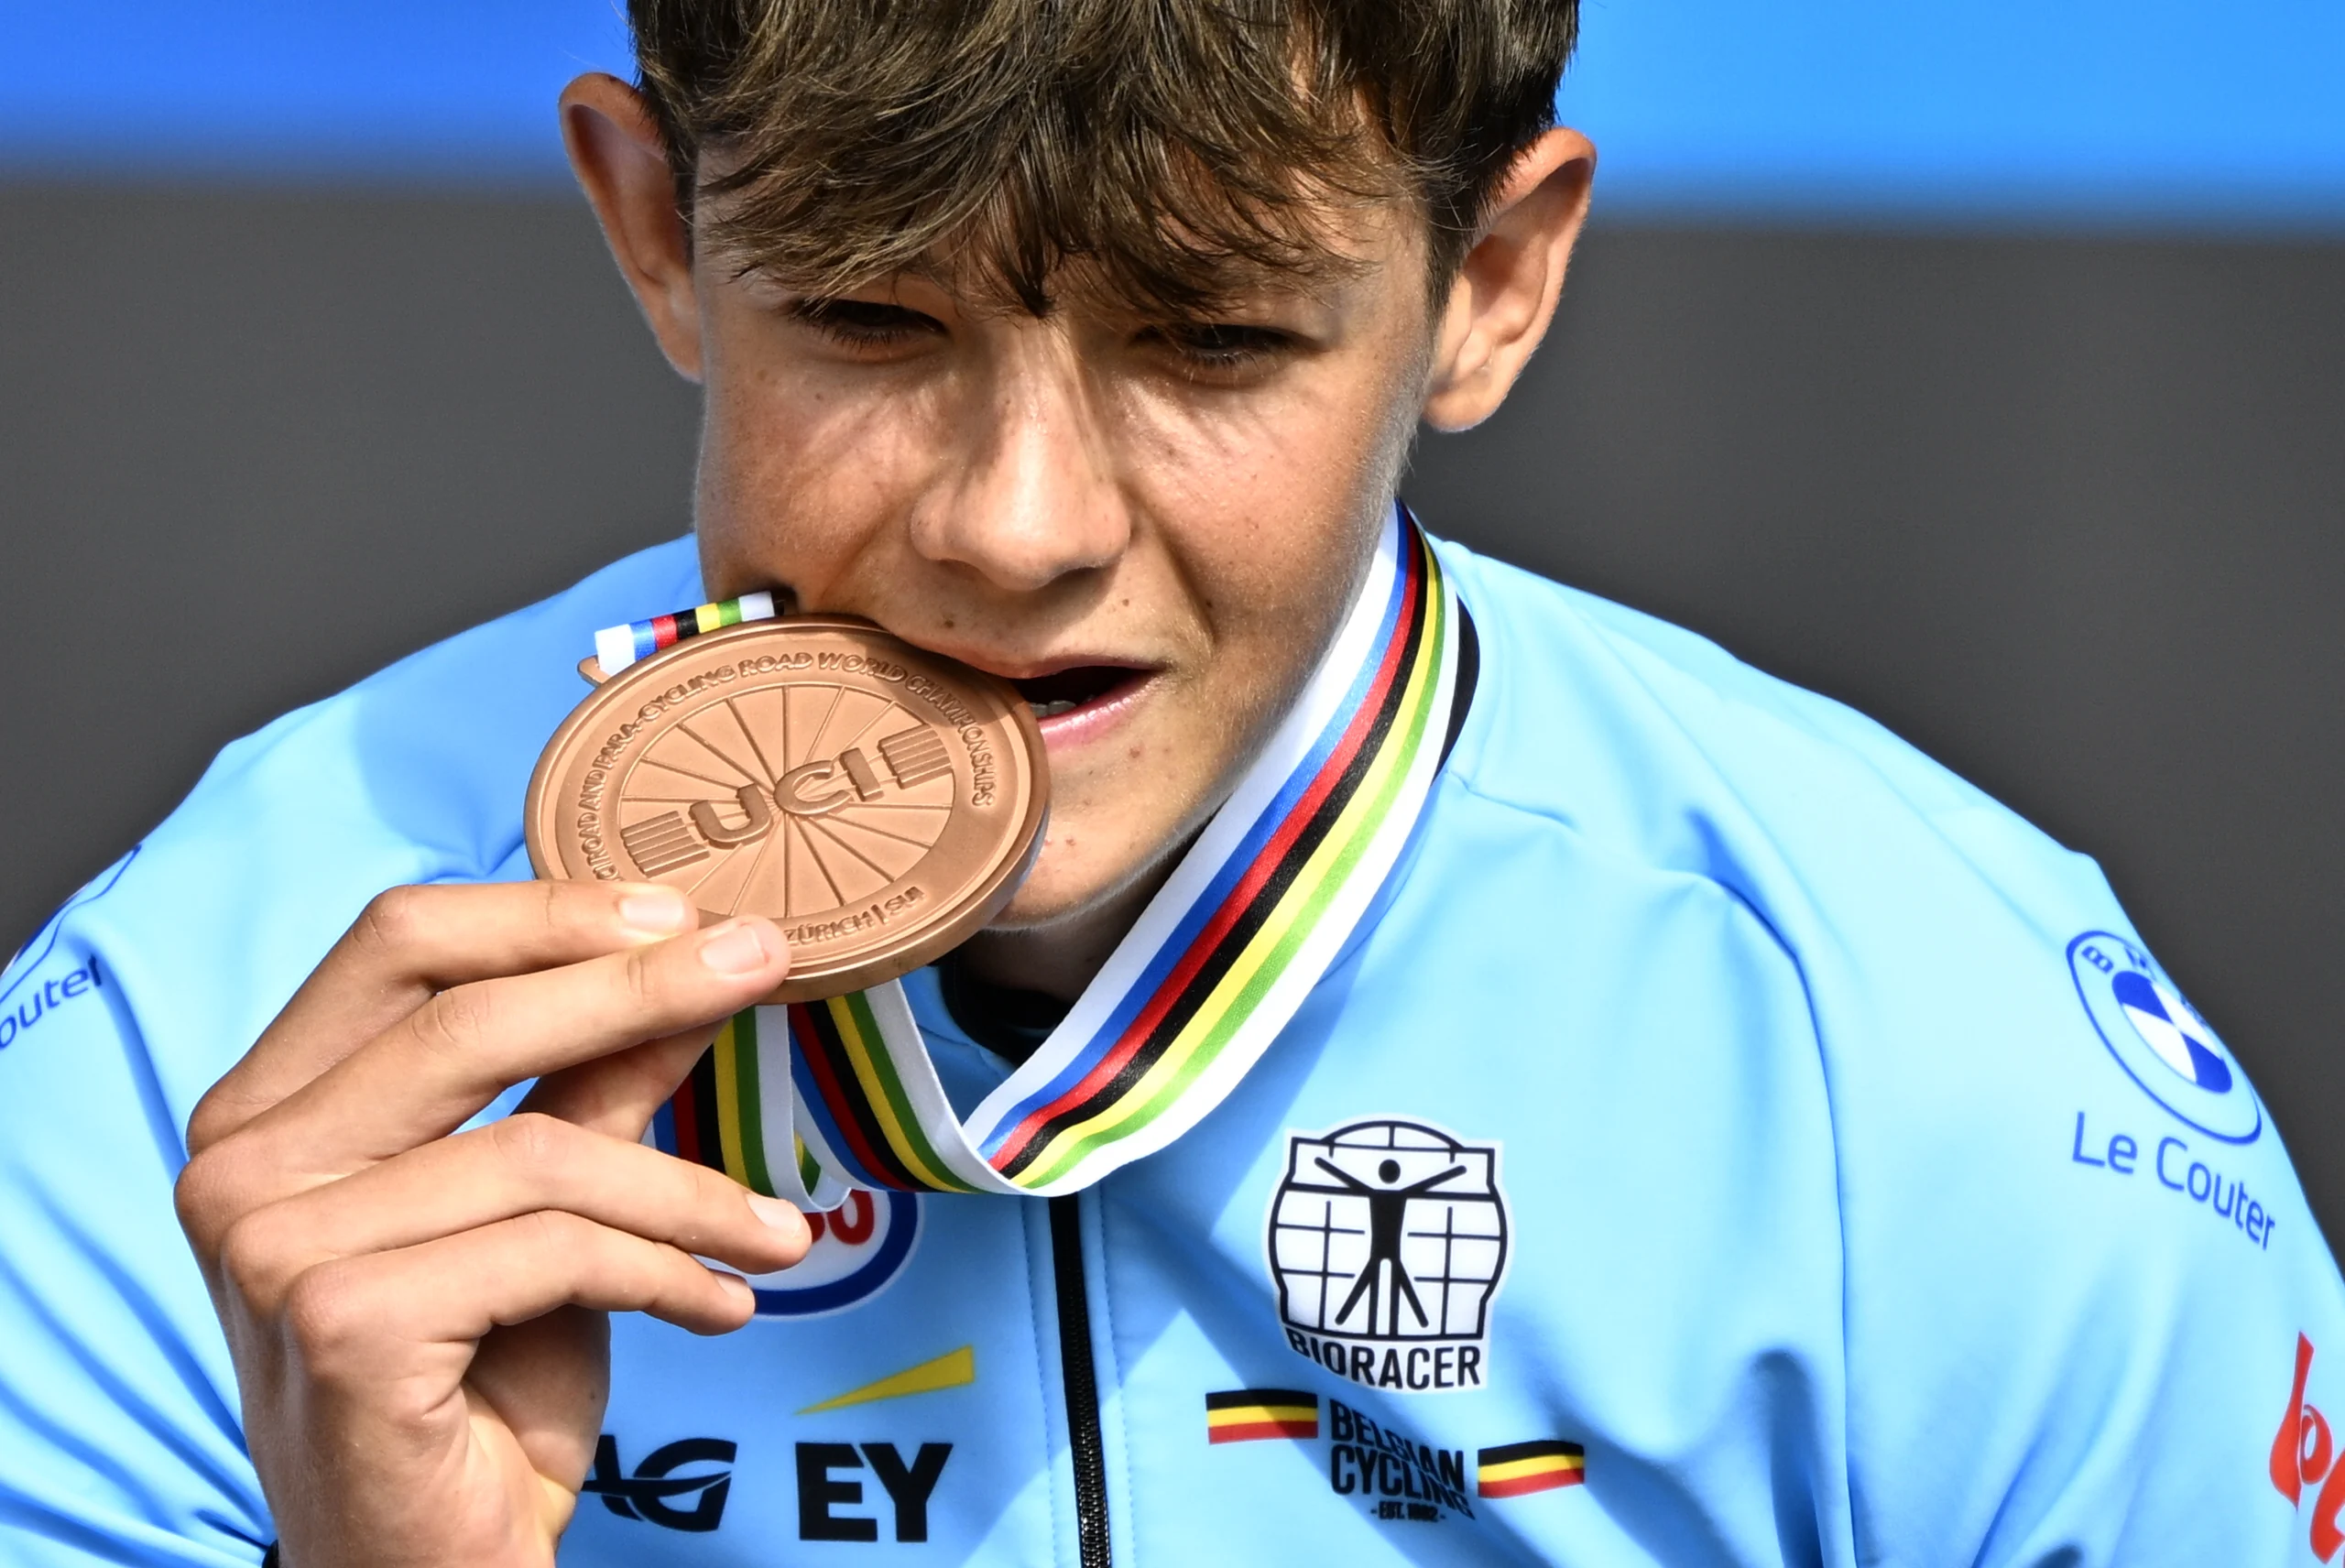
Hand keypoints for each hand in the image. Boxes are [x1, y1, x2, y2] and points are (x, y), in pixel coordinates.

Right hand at [174, 881, 808, 1567]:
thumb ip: (596, 1084)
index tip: (685, 914)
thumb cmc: (478, 1387)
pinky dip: (667, 1271)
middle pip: (467, 1017)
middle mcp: (241, 1164)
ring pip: (539, 1149)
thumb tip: (695, 963)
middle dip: (640, 985)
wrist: (429, 1563)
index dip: (548, 912)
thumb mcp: (545, 1209)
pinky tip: (723, 1306)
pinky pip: (554, 1250)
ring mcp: (274, 1245)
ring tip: (776, 1234)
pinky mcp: (341, 1322)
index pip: (399, 942)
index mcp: (267, 1107)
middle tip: (766, 966)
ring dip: (691, 1191)